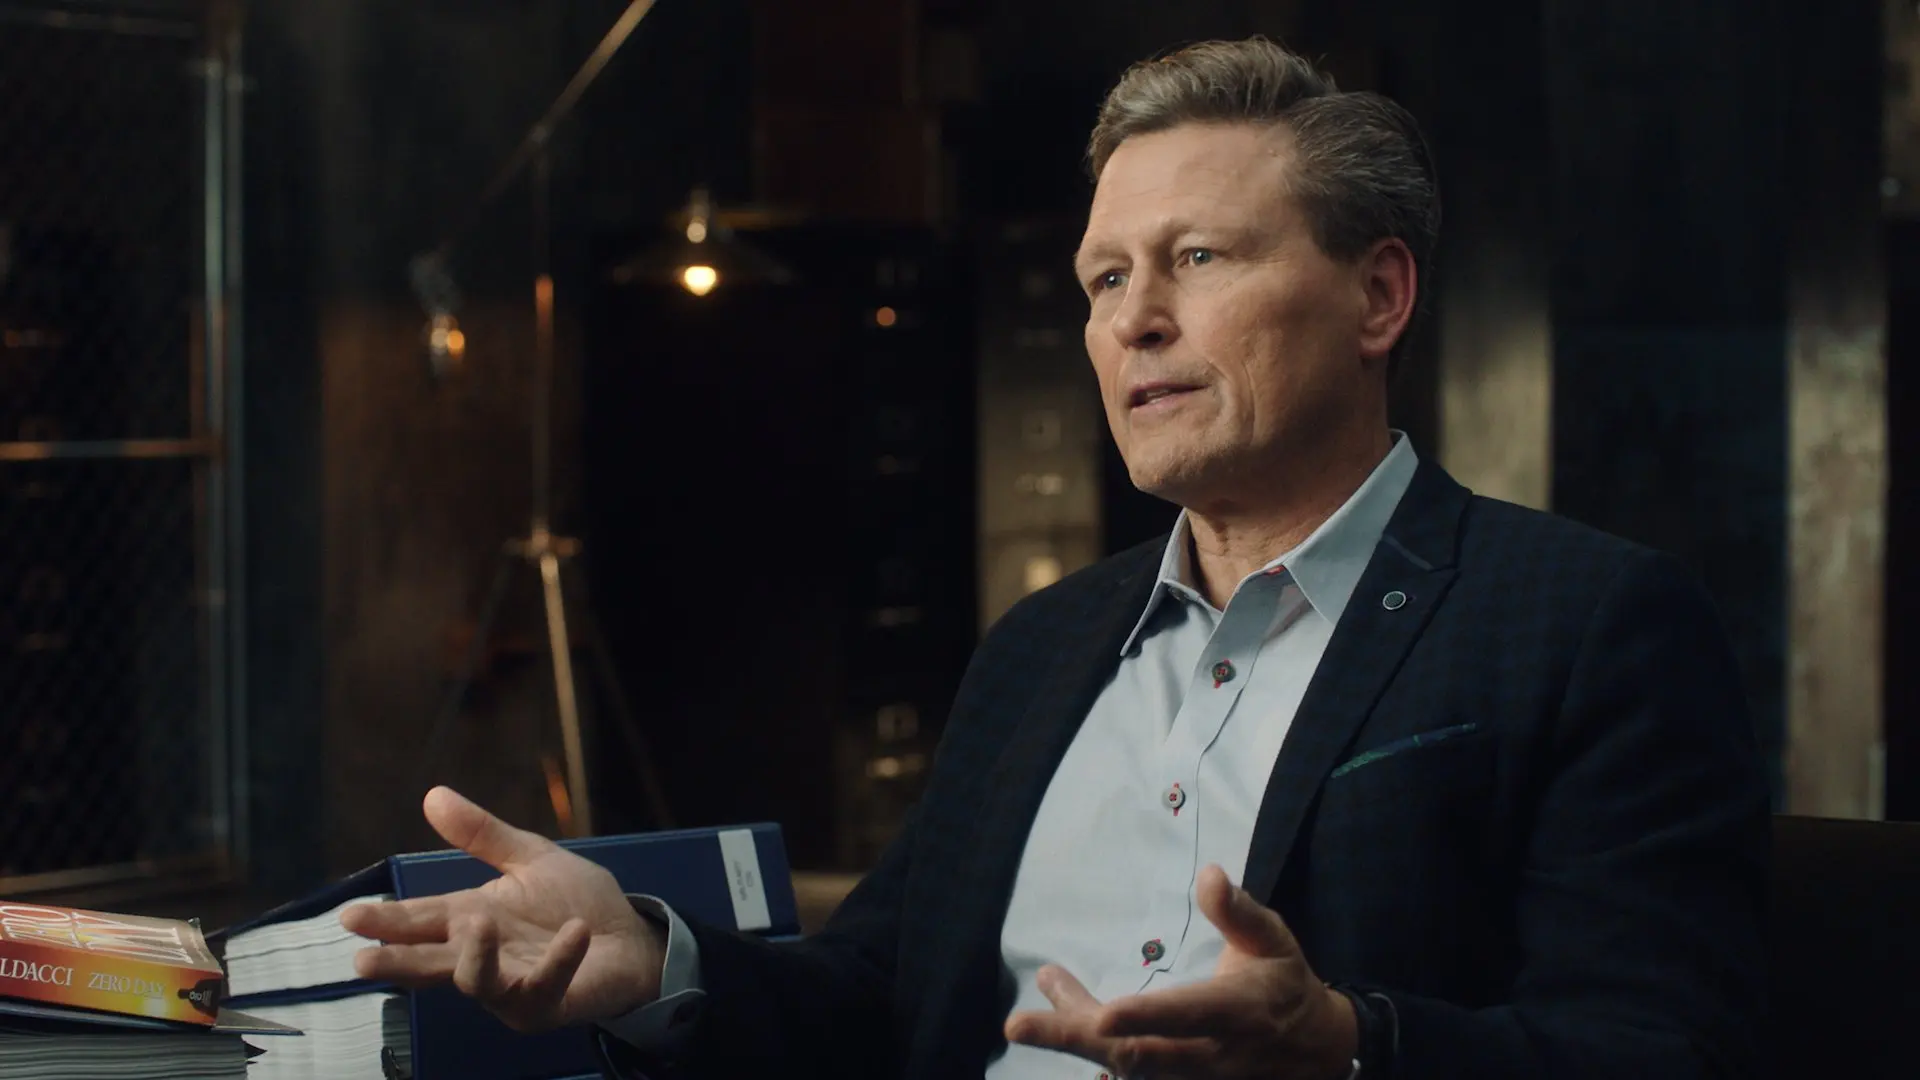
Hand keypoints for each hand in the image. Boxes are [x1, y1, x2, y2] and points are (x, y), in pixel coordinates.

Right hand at [339, 786, 664, 1032]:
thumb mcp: (529, 858)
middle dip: (398, 962)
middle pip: (432, 963)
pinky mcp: (547, 1004)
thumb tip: (432, 794)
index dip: (387, 920)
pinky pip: (546, 985)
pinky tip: (574, 932)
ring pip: (479, 982)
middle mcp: (483, 957)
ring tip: (479, 923)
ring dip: (476, 956)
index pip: (421, 920)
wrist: (630, 937)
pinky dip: (560, 959)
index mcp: (471, 920)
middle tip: (364, 961)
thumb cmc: (574, 902)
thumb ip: (482, 834)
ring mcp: (511, 987)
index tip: (350, 915)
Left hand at [1004, 864, 1356, 1078]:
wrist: (1316, 1050)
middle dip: (1074, 1038)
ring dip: (1073, 1039)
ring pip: (1125, 1069)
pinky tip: (1062, 1025)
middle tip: (1017, 1026)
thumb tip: (1210, 874)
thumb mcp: (1273, 941)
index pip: (1186, 1016)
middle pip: (1135, 1055)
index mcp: (1236, 1012)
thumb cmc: (1284, 983)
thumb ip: (1239, 912)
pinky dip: (1094, 1056)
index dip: (1146, 1017)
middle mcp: (1210, 1057)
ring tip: (1025, 1019)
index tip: (1102, 1012)